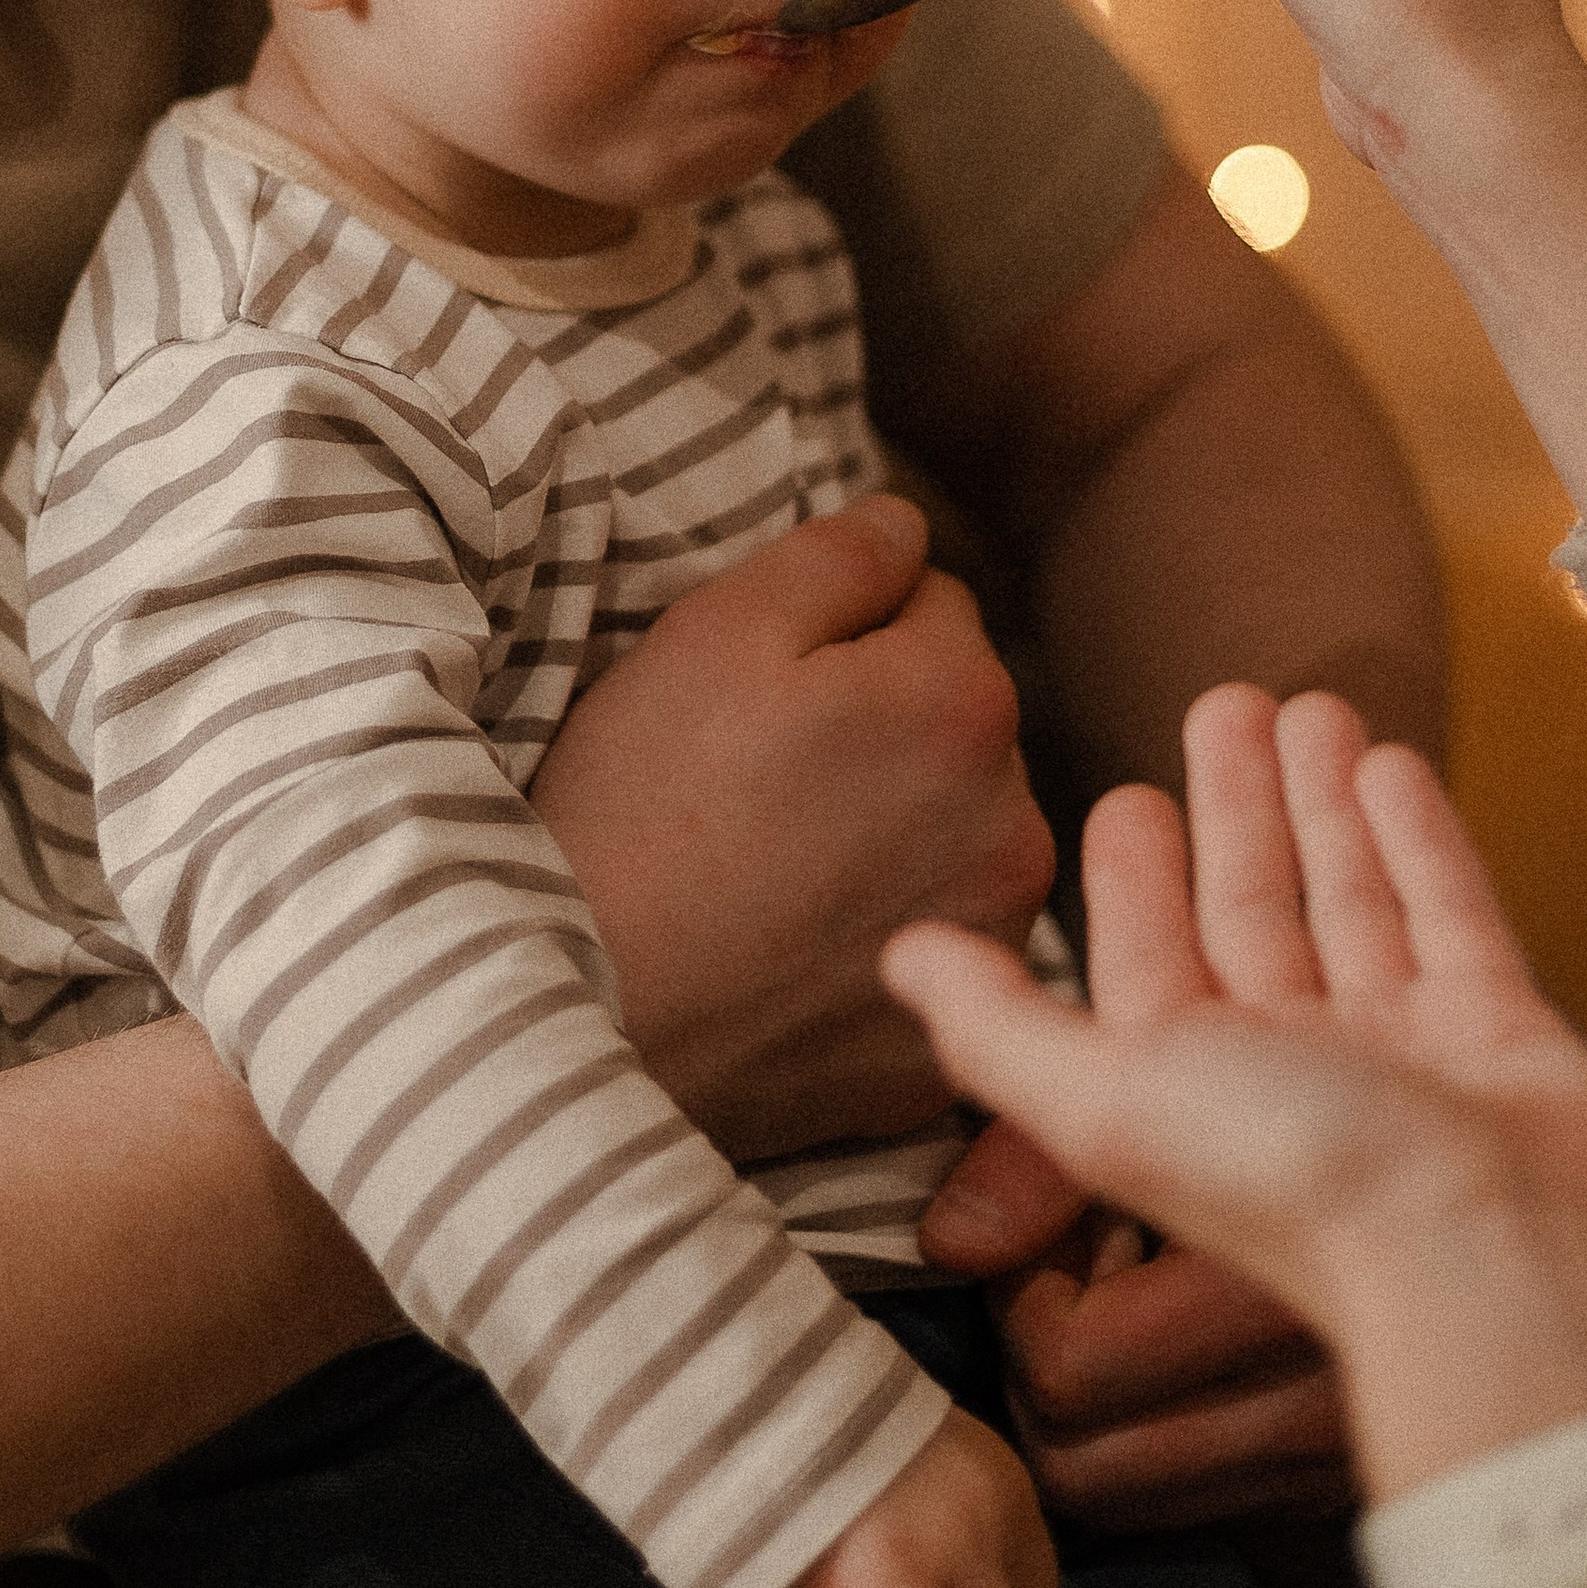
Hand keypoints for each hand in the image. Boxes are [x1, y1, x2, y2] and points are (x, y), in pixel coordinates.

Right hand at [532, 494, 1052, 1159]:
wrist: (570, 1005)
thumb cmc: (638, 800)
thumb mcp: (718, 627)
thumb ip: (843, 553)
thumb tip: (911, 532)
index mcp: (967, 706)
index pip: (937, 605)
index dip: (843, 629)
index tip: (764, 685)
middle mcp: (1015, 830)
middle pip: (958, 726)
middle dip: (885, 729)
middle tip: (757, 776)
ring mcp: (984, 952)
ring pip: (954, 837)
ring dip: (893, 831)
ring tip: (769, 862)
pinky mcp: (938, 1055)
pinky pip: (922, 951)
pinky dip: (873, 938)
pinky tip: (785, 945)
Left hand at [885, 687, 1586, 1502]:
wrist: (1499, 1264)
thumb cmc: (1295, 1184)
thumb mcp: (1107, 1098)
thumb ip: (999, 1029)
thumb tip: (897, 962)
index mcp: (1190, 1084)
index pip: (1149, 956)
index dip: (1134, 876)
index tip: (1124, 790)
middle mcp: (1294, 1068)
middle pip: (1252, 911)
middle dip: (1237, 809)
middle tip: (1228, 698)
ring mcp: (1403, 1047)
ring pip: (1349, 899)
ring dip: (1323, 803)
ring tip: (1311, 704)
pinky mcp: (1500, 1027)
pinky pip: (1448, 913)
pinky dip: (1417, 839)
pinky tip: (1392, 763)